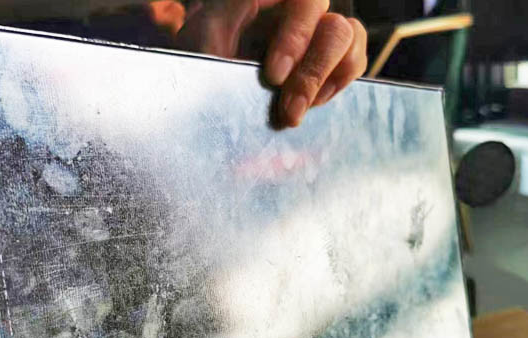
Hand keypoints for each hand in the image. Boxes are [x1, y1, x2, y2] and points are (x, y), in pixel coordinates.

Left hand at [176, 0, 366, 126]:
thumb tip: (253, 0)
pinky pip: (353, 63)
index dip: (296, 35)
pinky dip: (339, 84)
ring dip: (328, 79)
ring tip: (296, 113)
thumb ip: (226, 13)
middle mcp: (297, 16)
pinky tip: (311, 105)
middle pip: (332, 25)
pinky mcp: (325, 68)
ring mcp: (314, 41)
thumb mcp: (200, 38)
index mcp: (269, 1)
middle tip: (289, 110)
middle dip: (312, 72)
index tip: (274, 77)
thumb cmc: (197, 65)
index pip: (304, 1)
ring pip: (350, 39)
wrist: (200, 106)